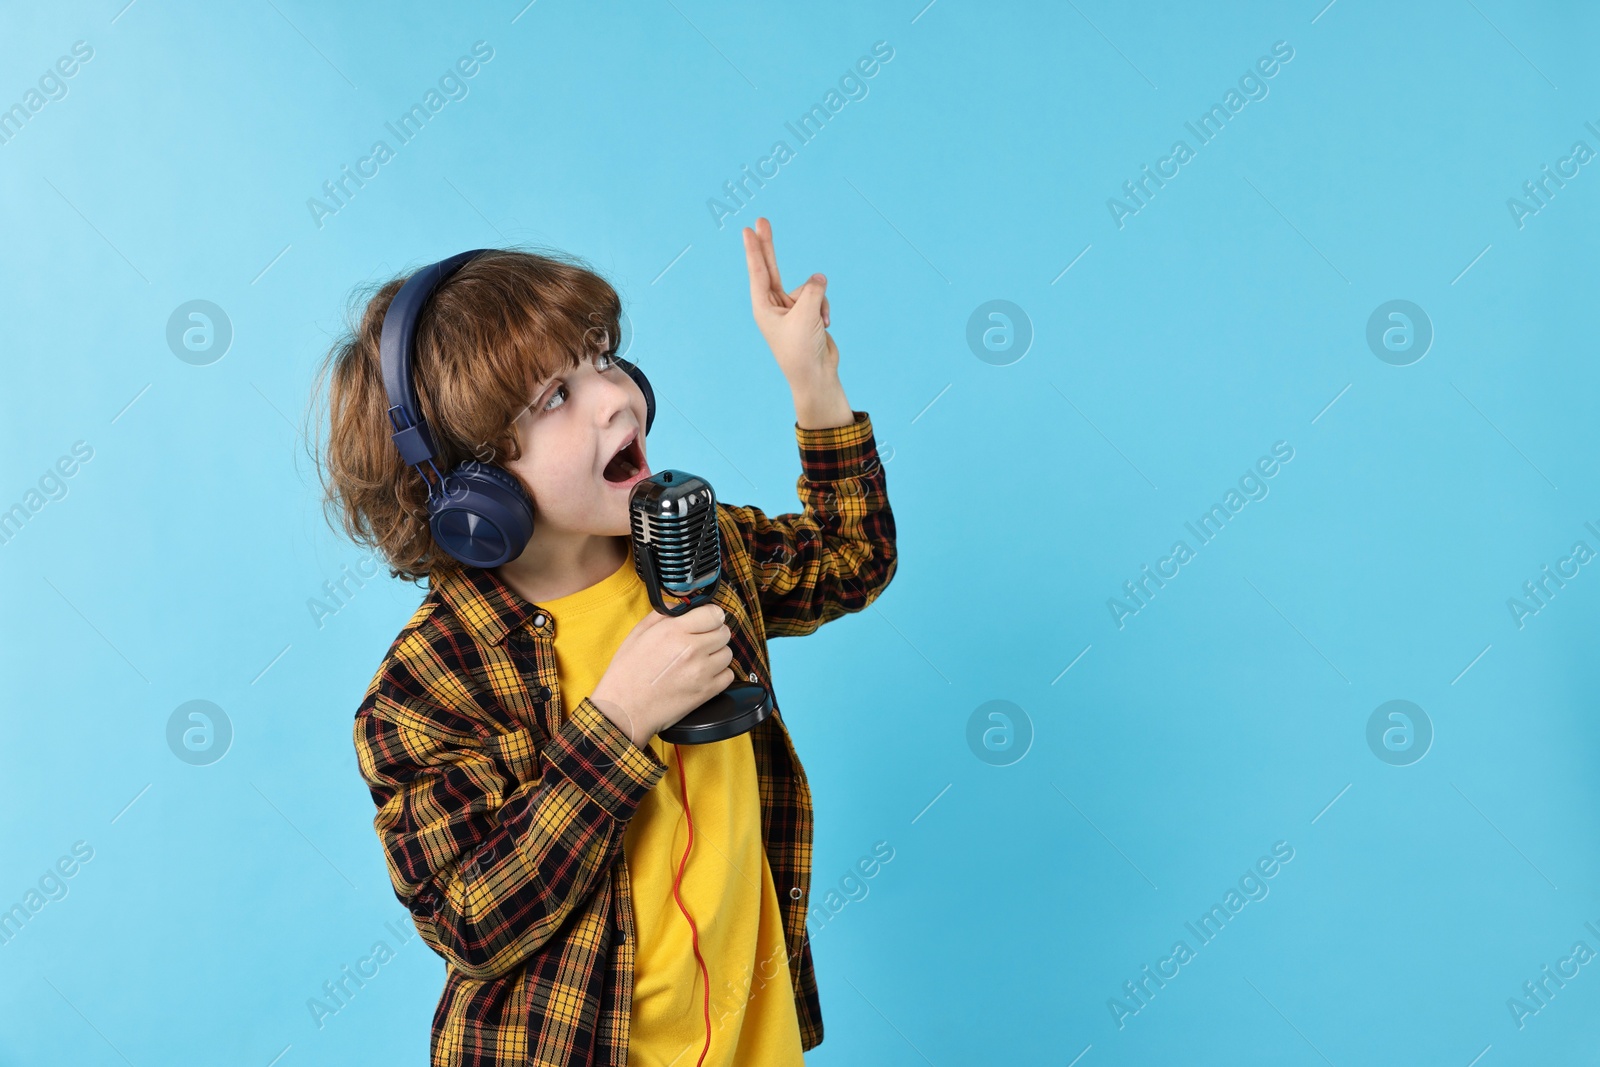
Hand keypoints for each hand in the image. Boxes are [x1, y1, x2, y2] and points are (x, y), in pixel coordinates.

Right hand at [589, 604, 734, 748]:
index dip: (711, 616)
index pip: (714, 613)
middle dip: (714, 633)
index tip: (706, 620)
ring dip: (717, 654)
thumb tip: (679, 607)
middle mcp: (692, 649)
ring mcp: (702, 671)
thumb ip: (660, 615)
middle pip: (724, 632)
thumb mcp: (637, 635)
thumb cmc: (626, 674)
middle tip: (701, 640)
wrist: (625, 710)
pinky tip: (704, 675)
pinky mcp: (707, 692)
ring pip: (727, 653)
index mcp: (674, 631)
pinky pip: (728, 675)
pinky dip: (720, 674)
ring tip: (700, 659)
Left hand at [742, 216, 837, 390]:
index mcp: (763, 307)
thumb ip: (812, 289)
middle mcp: (774, 306)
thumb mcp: (806, 314)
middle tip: (761, 220)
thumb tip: (819, 277)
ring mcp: (790, 309)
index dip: (754, 249)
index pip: (758, 271)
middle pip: (770, 268)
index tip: (748, 229)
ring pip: (808, 287)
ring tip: (818, 321)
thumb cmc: (802, 349)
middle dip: (768, 245)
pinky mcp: (806, 314)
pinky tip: (825, 325)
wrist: (816, 375)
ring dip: (818, 301)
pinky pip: (818, 298)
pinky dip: (824, 309)